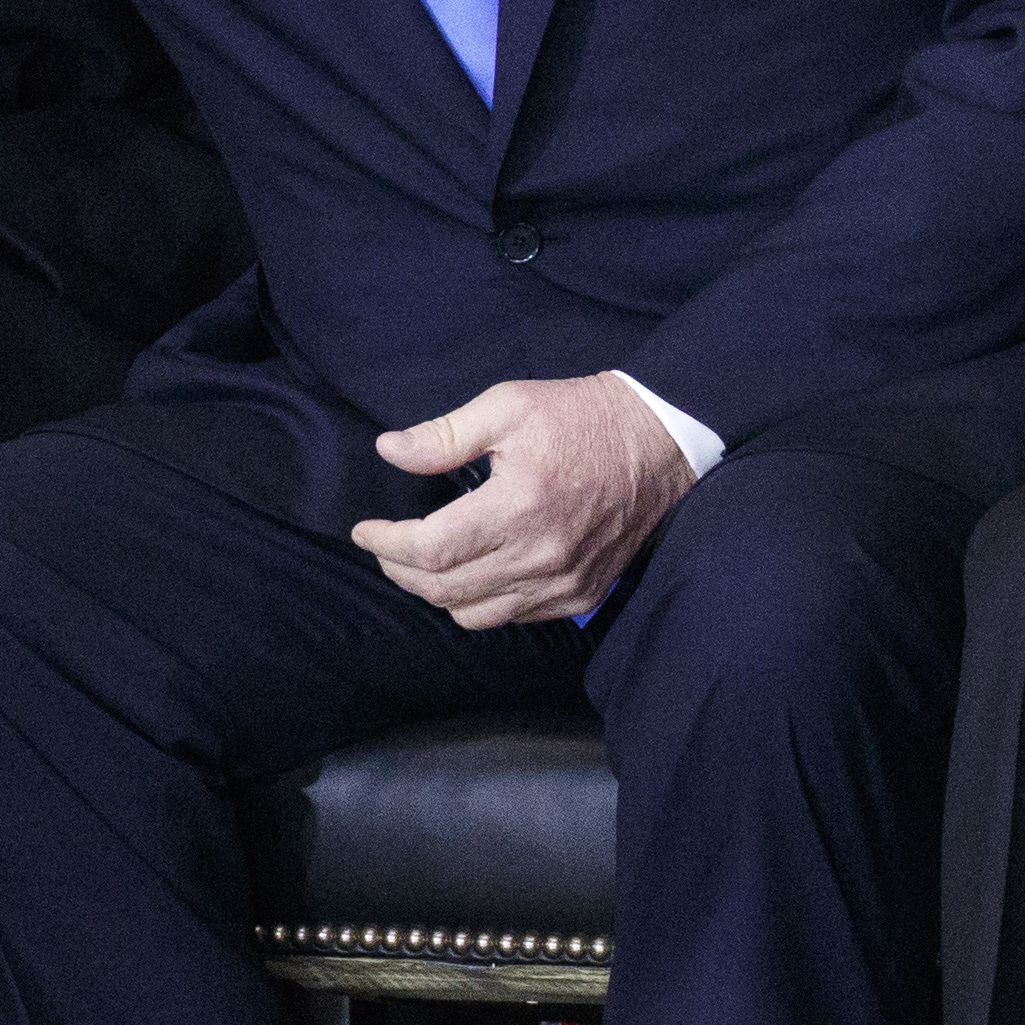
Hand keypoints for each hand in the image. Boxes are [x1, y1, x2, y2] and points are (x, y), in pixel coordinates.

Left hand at [352, 373, 697, 629]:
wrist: (660, 443)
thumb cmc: (579, 418)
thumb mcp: (507, 406)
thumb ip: (443, 436)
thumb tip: (388, 450)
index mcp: (518, 507)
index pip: (430, 550)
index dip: (386, 545)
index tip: (364, 531)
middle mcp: (541, 557)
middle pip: (444, 590)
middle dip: (399, 572)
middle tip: (383, 547)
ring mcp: (564, 584)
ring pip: (473, 615)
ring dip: (434, 593)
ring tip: (417, 564)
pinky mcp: (581, 595)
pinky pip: (512, 617)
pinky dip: (478, 603)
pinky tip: (467, 574)